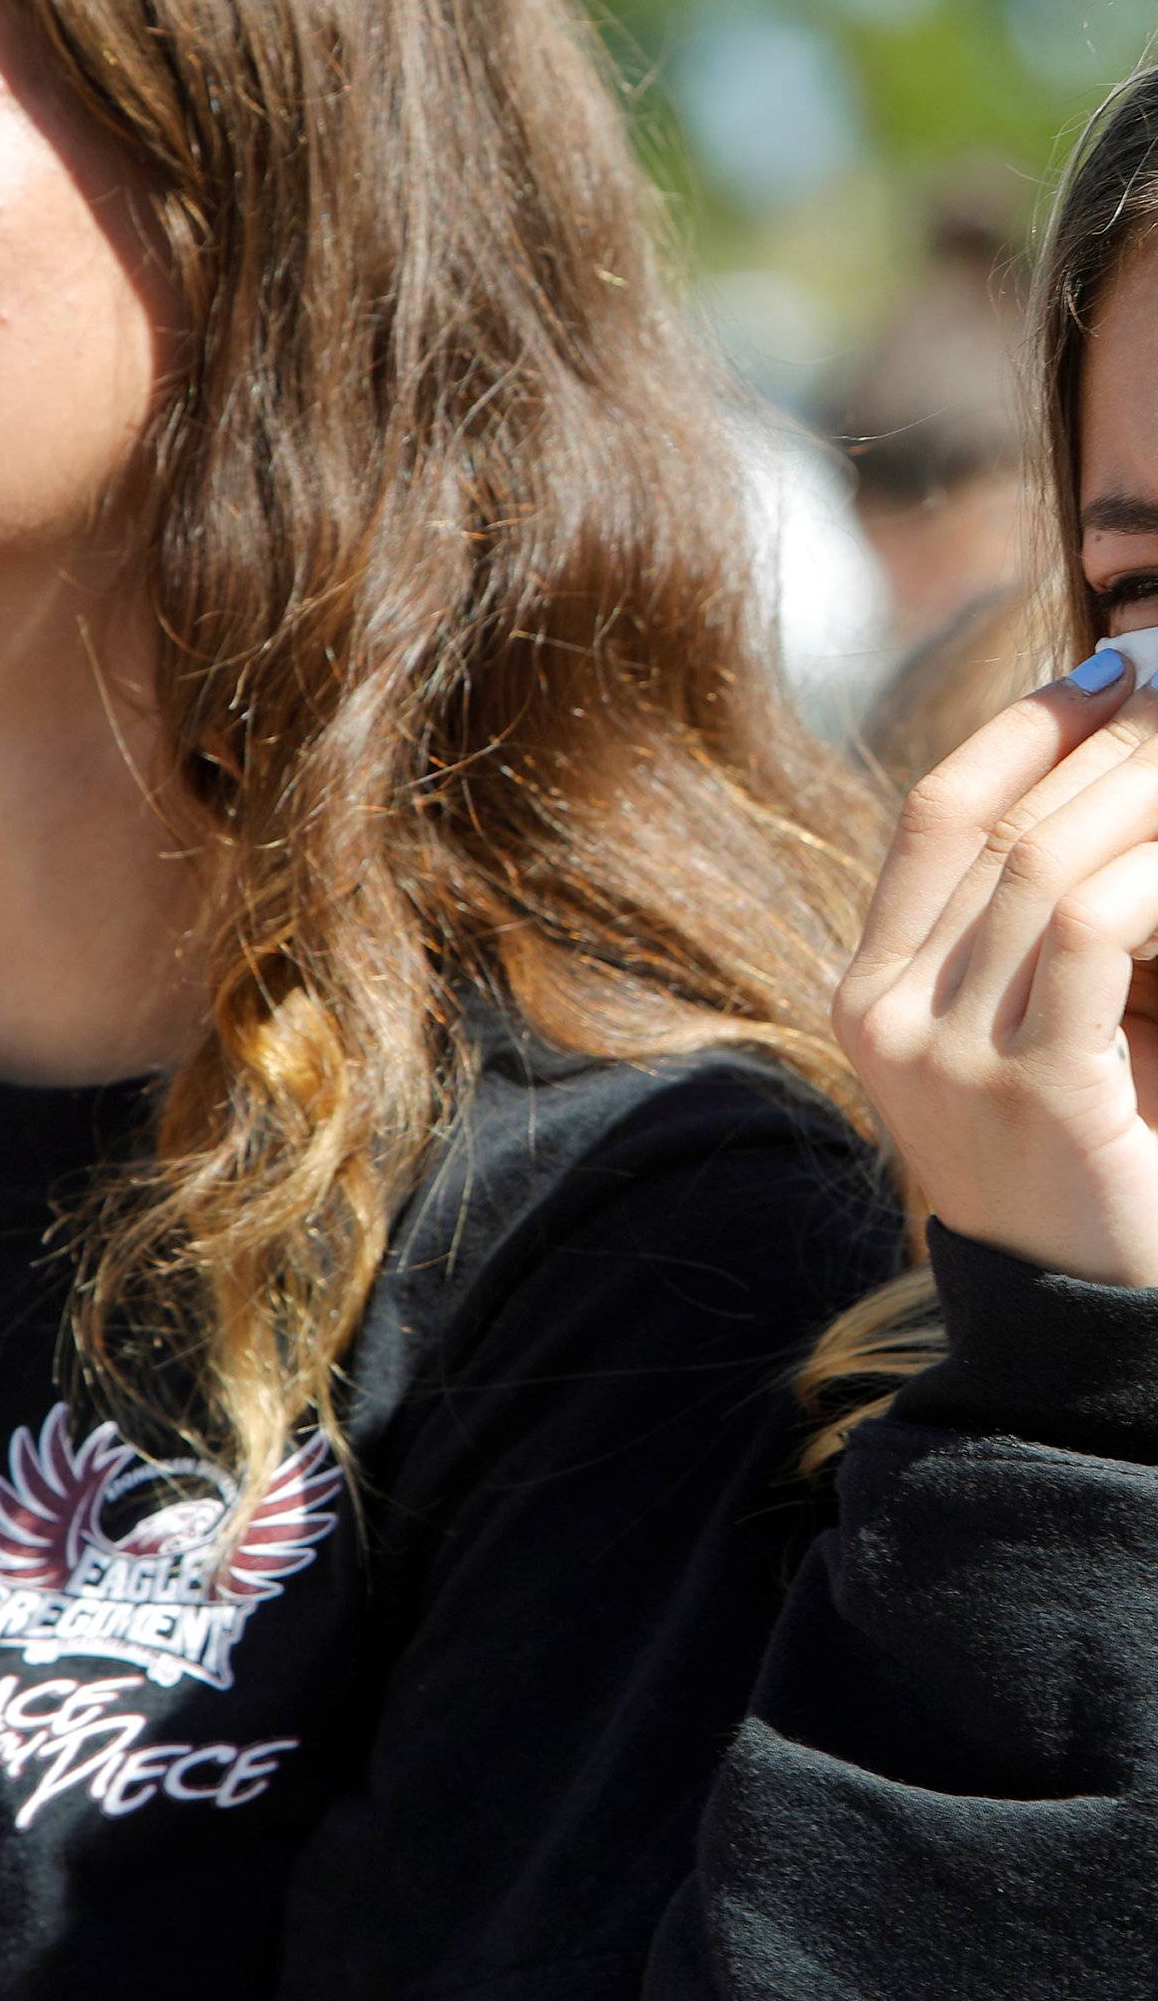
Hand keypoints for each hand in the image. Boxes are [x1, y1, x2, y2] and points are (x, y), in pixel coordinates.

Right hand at [835, 649, 1157, 1287]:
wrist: (1090, 1329)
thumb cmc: (1090, 1171)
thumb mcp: (1037, 1033)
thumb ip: (1044, 933)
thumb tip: (1112, 787)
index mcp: (871, 993)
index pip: (933, 819)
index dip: (1020, 731)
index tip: (1105, 672)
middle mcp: (886, 1015)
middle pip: (995, 828)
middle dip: (1101, 746)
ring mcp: (945, 1054)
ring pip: (1042, 865)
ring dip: (1137, 793)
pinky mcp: (1031, 1088)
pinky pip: (1086, 931)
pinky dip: (1150, 875)